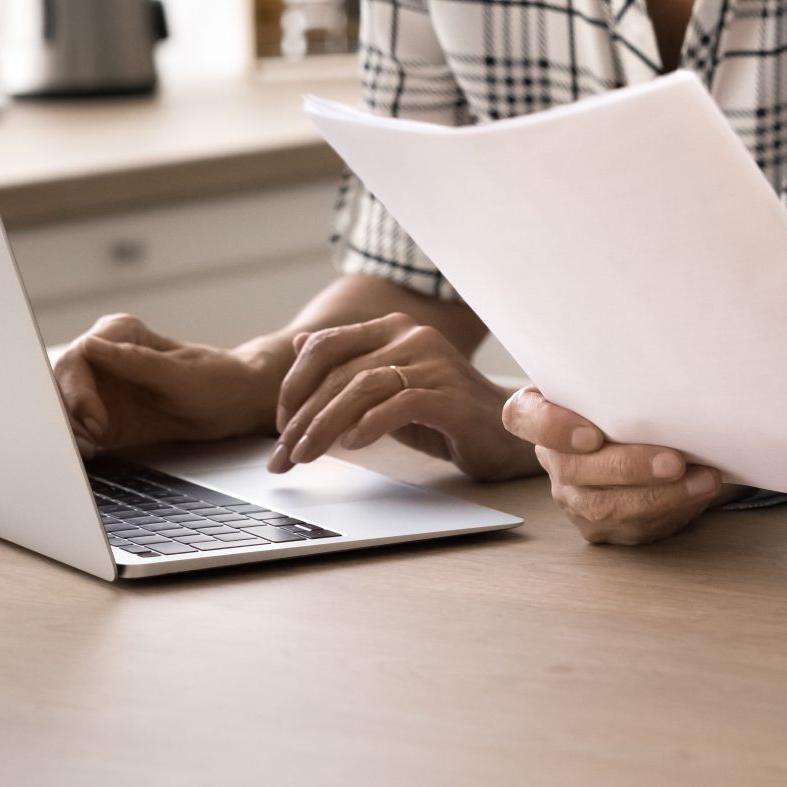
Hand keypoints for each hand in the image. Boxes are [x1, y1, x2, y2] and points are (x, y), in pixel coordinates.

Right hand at [51, 314, 279, 451]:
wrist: (234, 403)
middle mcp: (102, 358)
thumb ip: (136, 362)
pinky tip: (89, 454)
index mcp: (119, 334)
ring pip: (62, 408)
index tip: (94, 419)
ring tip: (91, 449)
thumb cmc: (216, 379)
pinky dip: (76, 442)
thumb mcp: (181, 374)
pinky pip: (75, 429)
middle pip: (60, 383)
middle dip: (68, 414)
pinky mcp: (102, 417)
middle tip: (90, 440)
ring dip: (69, 431)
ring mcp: (99, 388)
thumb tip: (91, 347)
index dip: (77, 390)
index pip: (78, 357)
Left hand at [269, 314, 536, 481]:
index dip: (293, 385)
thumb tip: (302, 344)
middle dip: (302, 418)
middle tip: (283, 456)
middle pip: (339, 373)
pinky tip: (353, 446)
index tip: (280, 424)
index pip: (325, 346)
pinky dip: (370, 425)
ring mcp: (435, 364)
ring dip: (325, 427)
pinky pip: (401, 405)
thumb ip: (349, 367)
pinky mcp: (452, 396)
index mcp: (393, 329)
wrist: (506, 437)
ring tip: (306, 457)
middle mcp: (413, 337)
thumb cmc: (443, 414)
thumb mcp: (387, 389)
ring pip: (362, 388)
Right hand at [500, 387, 730, 544]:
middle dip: (629, 468)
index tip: (592, 434)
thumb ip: (619, 375)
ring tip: (703, 480)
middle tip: (675, 461)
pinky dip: (671, 510)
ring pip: (605, 507)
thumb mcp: (614, 377)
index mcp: (539, 411)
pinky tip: (699, 492)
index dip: (552, 428)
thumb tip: (667, 365)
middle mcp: (551, 457)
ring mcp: (572, 496)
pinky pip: (630, 526)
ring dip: (660, 496)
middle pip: (574, 469)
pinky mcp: (598, 524)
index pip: (523, 418)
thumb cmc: (624, 395)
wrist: (637, 430)